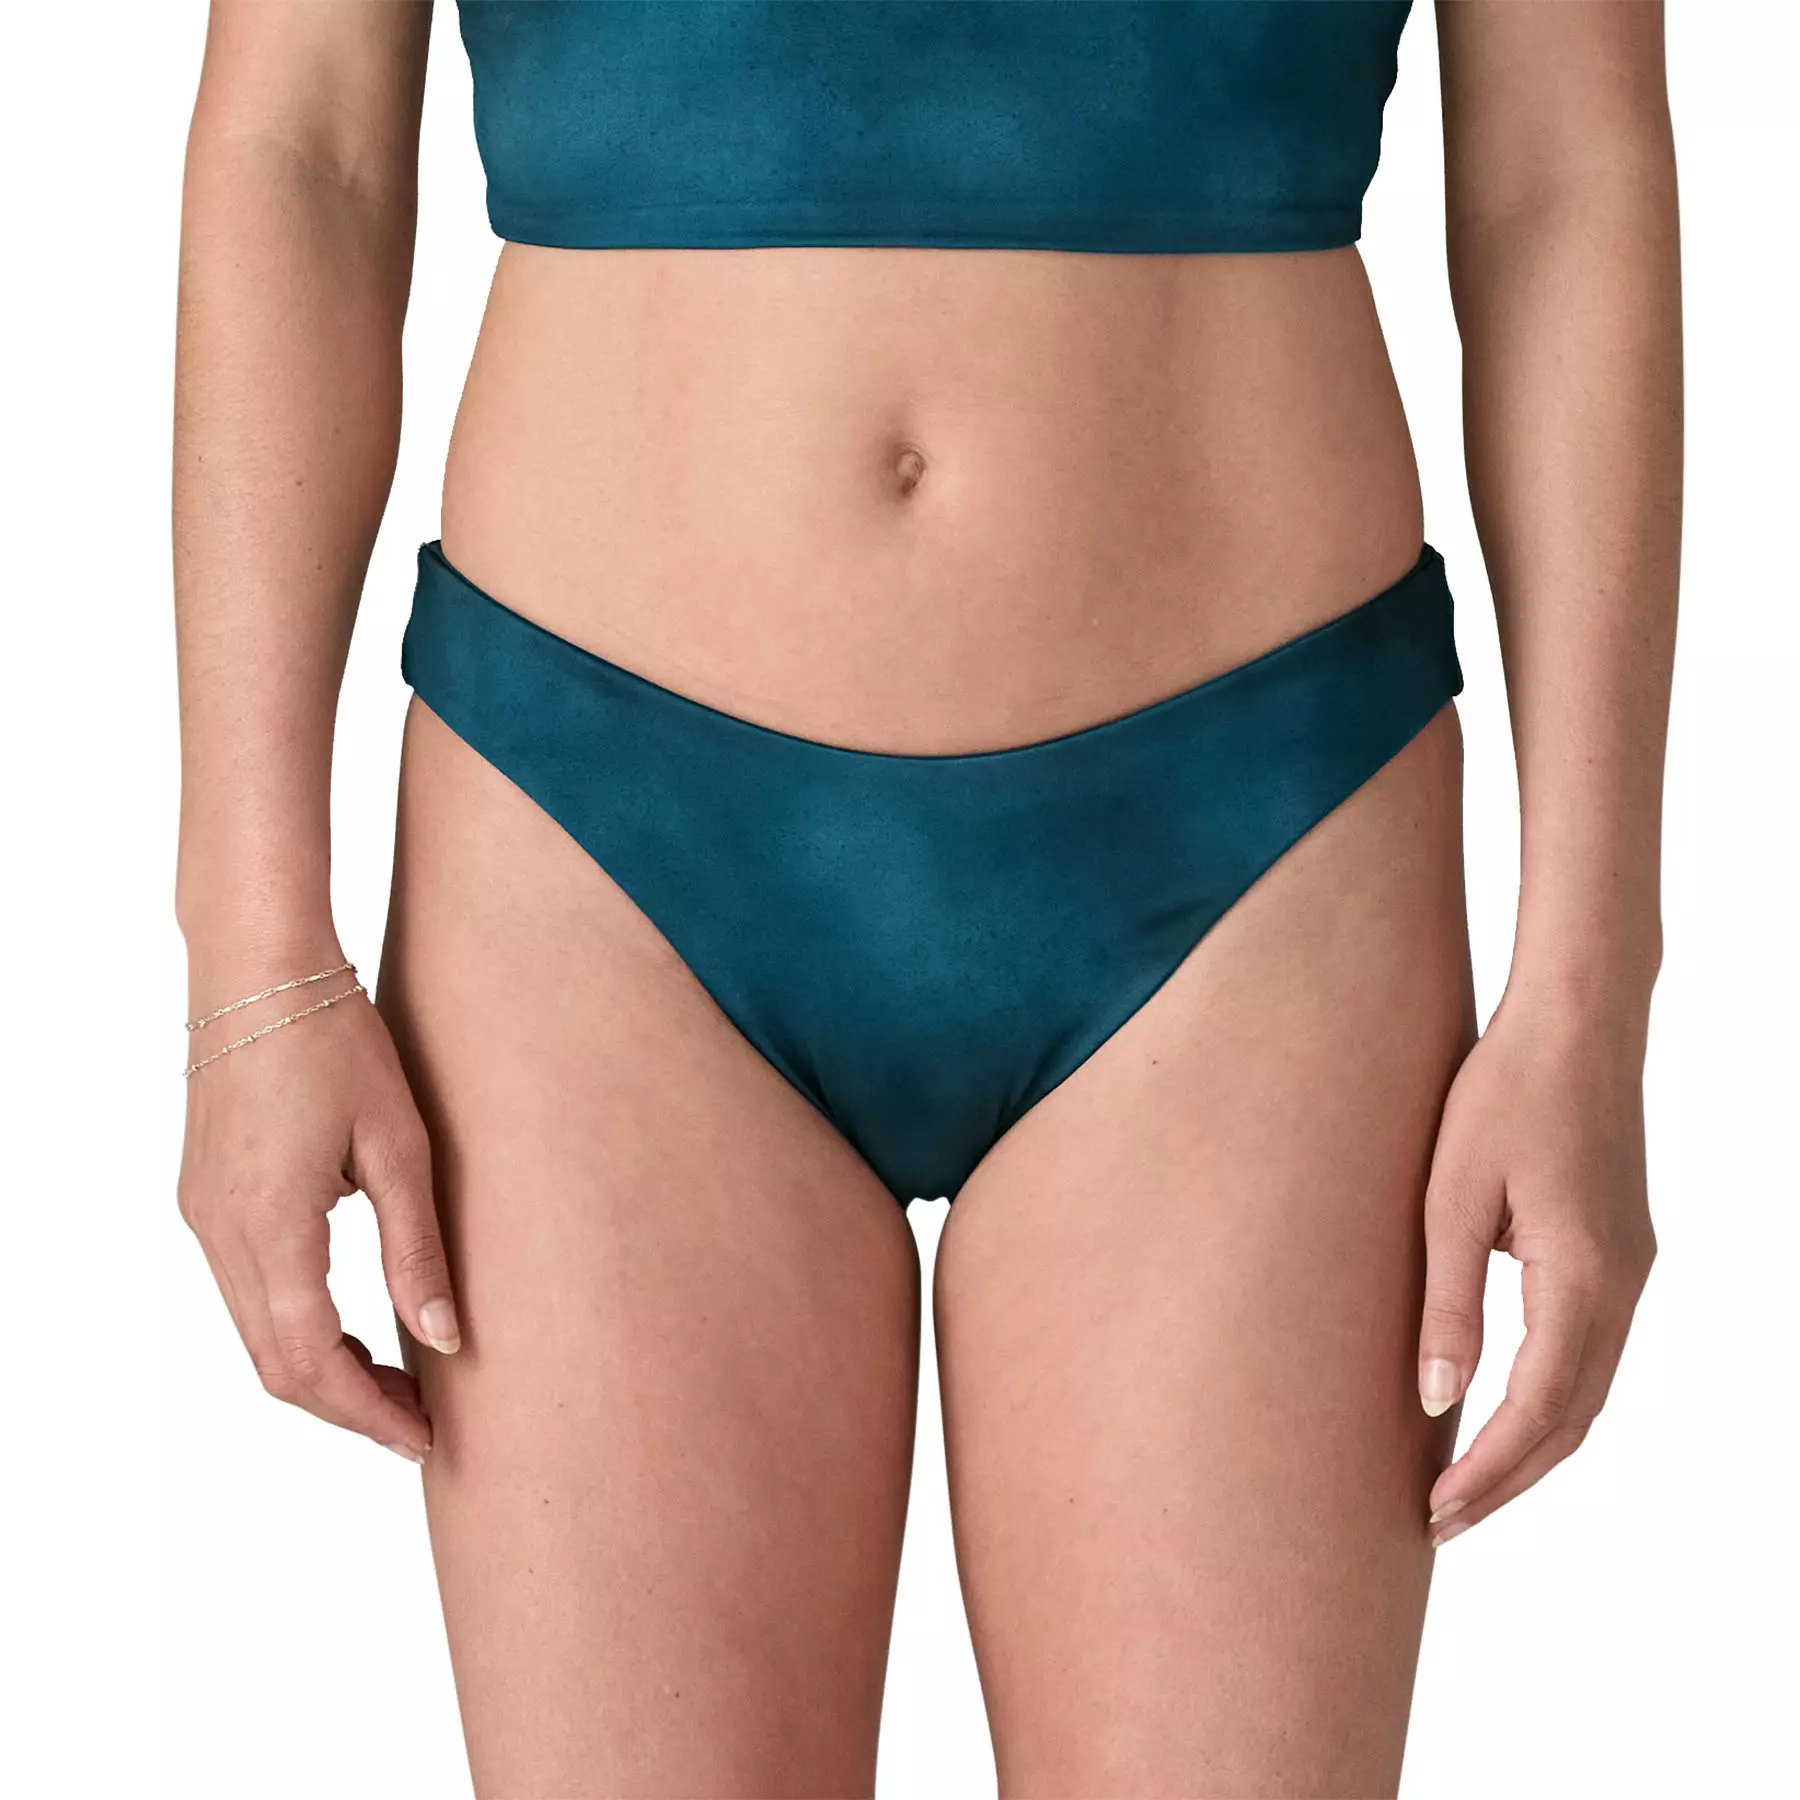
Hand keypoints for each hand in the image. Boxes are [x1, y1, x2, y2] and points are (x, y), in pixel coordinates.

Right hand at [176, 952, 457, 1461]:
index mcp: (269, 1227)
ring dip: (321, 1368)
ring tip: (396, 1380)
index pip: (312, 1360)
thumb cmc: (336, 1043)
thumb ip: (417, 1249)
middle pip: (275, 1364)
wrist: (260, 969)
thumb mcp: (397, 1147)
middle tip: (418, 1422)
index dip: (367, 1413)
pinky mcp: (205, 1197)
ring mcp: (203, 1217)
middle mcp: (220, 1234)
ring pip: (255, 1333)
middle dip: (346, 1406)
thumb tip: (443, 1339)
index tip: (423, 1438)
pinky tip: (351, 1321)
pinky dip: (295, 1326)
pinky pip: (245, 1291)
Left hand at [1417, 985, 1656, 1541]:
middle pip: (1572, 1417)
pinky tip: (1500, 1406)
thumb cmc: (1502, 1093)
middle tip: (1442, 1519)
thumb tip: (1435, 1399)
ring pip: (1587, 1389)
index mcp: (1583, 1277)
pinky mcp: (1618, 1252)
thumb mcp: (1451, 1196)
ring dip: (1531, 1443)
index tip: (1438, 1513)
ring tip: (1465, 1481)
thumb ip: (1447, 1300)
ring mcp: (1629, 1270)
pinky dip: (1549, 1396)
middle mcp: (1622, 1286)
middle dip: (1510, 1476)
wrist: (1575, 1022)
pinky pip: (1589, 1349)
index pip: (1538, 1408)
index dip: (1490, 1470)